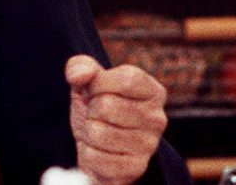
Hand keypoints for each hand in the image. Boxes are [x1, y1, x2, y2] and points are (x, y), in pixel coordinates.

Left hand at [66, 55, 167, 184]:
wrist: (99, 146)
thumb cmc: (97, 106)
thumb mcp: (88, 82)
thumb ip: (82, 67)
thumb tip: (78, 75)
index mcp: (153, 91)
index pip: (127, 79)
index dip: (100, 83)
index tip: (94, 89)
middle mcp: (157, 118)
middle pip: (107, 106)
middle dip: (90, 109)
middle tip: (95, 114)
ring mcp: (149, 146)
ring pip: (98, 133)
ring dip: (87, 131)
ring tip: (96, 130)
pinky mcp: (135, 168)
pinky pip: (95, 157)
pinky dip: (88, 153)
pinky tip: (98, 150)